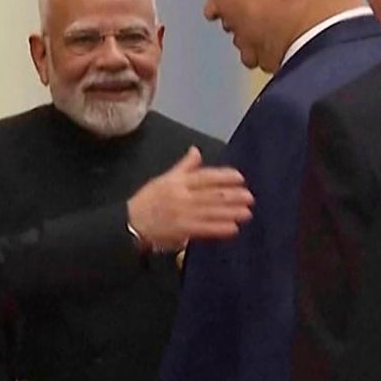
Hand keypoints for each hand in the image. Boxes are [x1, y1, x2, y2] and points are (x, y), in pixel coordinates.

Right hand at [126, 148, 253, 252]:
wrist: (130, 222)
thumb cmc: (149, 200)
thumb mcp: (164, 179)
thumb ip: (183, 167)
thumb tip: (196, 150)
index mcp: (177, 181)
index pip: (204, 177)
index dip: (223, 177)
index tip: (240, 178)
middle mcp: (181, 196)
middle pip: (210, 194)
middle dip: (231, 196)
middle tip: (250, 197)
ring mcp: (182, 213)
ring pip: (210, 211)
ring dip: (230, 212)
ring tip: (247, 212)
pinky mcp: (181, 230)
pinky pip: (204, 229)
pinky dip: (219, 228)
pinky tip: (234, 229)